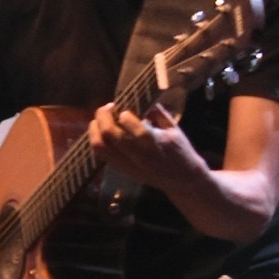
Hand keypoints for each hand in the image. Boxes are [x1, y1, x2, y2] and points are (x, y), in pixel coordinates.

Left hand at [87, 99, 206, 198]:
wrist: (183, 180)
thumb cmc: (181, 151)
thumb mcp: (174, 129)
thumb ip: (157, 113)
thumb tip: (143, 98)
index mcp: (153, 141)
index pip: (129, 123)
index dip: (122, 112)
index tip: (124, 107)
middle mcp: (138, 154)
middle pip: (109, 133)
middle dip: (103, 116)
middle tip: (108, 108)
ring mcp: (128, 164)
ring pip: (100, 146)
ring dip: (94, 130)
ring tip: (99, 120)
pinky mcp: (123, 171)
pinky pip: (102, 156)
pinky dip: (96, 142)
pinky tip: (101, 133)